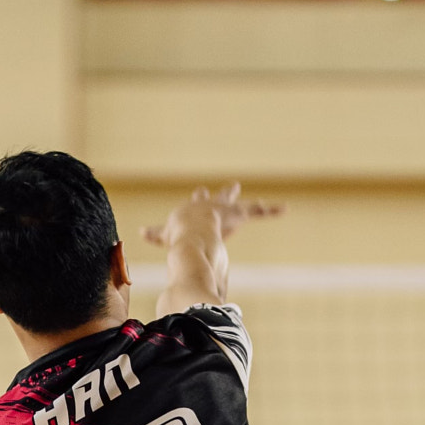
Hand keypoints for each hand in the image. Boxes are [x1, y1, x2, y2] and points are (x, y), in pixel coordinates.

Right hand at [142, 182, 281, 249]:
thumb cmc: (177, 237)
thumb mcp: (165, 237)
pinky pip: (258, 212)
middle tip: (234, 186)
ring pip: (245, 208)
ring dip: (256, 208)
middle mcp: (212, 207)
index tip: (201, 191)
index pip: (199, 202)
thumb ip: (155, 236)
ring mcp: (226, 210)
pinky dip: (271, 211)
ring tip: (270, 207)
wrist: (189, 234)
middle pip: (222, 199)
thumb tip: (140, 234)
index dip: (201, 199)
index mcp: (195, 211)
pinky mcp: (239, 214)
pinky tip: (284, 209)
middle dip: (227, 194)